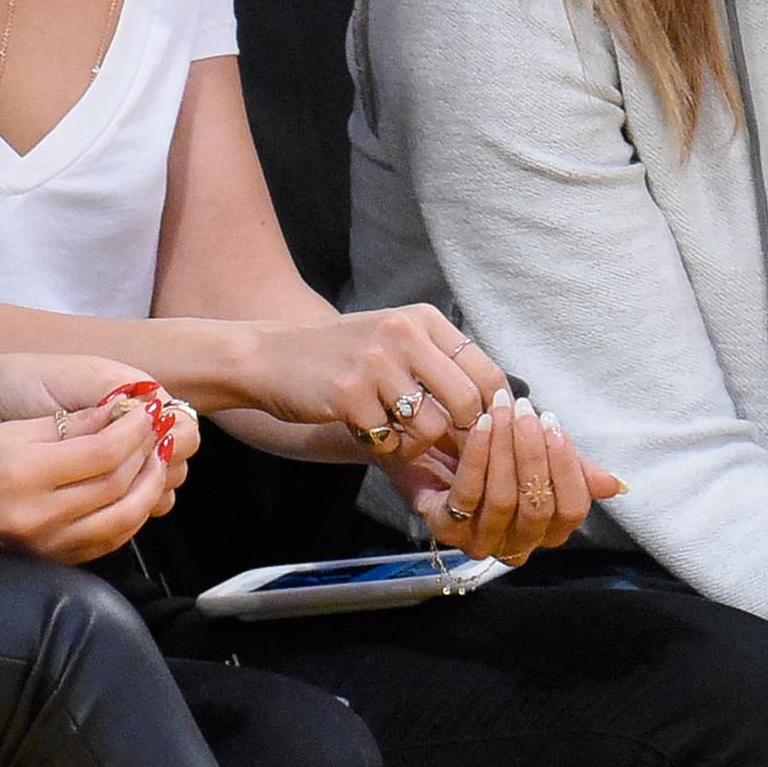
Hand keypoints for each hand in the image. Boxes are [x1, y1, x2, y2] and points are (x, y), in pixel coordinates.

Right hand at [0, 400, 176, 564]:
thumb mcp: (5, 432)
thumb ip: (64, 427)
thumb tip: (114, 415)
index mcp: (26, 477)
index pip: (104, 452)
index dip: (134, 428)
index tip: (145, 410)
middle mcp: (41, 518)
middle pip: (120, 485)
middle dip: (148, 453)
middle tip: (159, 429)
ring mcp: (48, 547)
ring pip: (125, 519)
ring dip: (149, 486)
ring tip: (154, 459)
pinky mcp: (52, 562)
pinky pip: (108, 541)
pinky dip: (131, 515)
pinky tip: (135, 493)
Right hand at [242, 303, 506, 466]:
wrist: (269, 356)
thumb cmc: (341, 356)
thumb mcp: (394, 340)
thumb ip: (439, 363)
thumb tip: (498, 408)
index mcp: (422, 319)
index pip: (486, 370)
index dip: (493, 410)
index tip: (482, 430)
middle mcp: (402, 333)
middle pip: (467, 402)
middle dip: (461, 435)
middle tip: (443, 446)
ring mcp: (374, 362)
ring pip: (431, 427)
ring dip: (417, 445)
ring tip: (395, 435)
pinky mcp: (348, 393)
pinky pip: (390, 440)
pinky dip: (382, 447)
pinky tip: (364, 430)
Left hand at [405, 395, 614, 564]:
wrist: (430, 448)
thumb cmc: (490, 453)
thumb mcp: (535, 456)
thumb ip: (573, 470)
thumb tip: (617, 485)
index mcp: (545, 532)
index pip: (571, 510)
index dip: (568, 468)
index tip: (555, 423)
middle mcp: (516, 546)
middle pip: (537, 506)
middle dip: (534, 453)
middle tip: (527, 410)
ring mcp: (479, 541)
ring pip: (502, 500)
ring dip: (505, 449)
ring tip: (503, 409)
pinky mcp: (444, 529)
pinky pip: (466, 494)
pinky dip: (477, 455)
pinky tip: (481, 424)